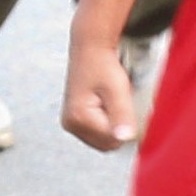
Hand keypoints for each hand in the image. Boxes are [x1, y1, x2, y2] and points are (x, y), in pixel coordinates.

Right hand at [60, 30, 145, 150]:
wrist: (90, 50)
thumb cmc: (102, 65)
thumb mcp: (117, 89)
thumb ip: (121, 115)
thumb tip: (125, 138)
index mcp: (77, 118)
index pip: (113, 140)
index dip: (125, 125)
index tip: (125, 104)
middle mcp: (70, 124)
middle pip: (107, 144)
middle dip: (118, 127)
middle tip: (119, 102)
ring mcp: (70, 123)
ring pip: (104, 140)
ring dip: (113, 126)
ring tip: (112, 102)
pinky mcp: (74, 121)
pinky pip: (98, 133)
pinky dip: (107, 123)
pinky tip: (107, 105)